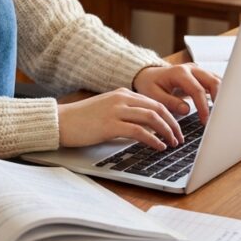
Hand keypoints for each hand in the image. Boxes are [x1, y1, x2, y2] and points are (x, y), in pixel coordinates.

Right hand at [57, 88, 182, 150]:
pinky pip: (139, 131)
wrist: (61, 121)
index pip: (154, 102)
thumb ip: (125, 113)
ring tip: (172, 143)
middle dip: (173, 124)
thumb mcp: (107, 110)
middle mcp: (121, 99)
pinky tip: (159, 147)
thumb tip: (145, 128)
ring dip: (166, 131)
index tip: (176, 128)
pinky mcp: (110, 125)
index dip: (169, 115)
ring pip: (152, 117)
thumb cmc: (82, 120)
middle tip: (180, 137)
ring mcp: (116, 110)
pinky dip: (153, 139)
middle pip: (157, 108)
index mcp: (122, 94)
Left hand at [132, 63, 220, 124]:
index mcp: (179, 72)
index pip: (197, 90)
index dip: (203, 107)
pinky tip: (221, 106)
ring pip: (216, 80)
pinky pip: (214, 82)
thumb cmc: (149, 85)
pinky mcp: (201, 76)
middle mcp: (191, 69)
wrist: (148, 75)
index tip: (206, 121)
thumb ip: (169, 102)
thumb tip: (186, 110)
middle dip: (219, 99)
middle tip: (220, 117)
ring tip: (223, 113)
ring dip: (222, 95)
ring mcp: (197, 71)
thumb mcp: (153, 95)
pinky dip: (220, 93)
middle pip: (213, 81)